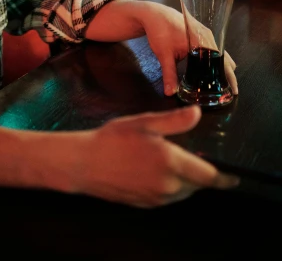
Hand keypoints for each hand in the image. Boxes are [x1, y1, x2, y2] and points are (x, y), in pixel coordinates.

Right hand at [73, 105, 238, 206]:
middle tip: (193, 156)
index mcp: (171, 163)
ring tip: (171, 160)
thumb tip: (197, 113)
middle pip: (197, 185)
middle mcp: (168, 185)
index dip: (223, 177)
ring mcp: (157, 198)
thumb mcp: (144, 123)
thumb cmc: (112, 139)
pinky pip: (168, 196)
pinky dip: (170, 186)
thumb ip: (174, 121)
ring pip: (183, 192)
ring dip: (185, 180)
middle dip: (201, 174)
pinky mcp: (146, 204)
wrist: (85, 164)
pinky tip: (154, 169)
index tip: (233, 176)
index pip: (208, 176)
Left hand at [137, 1, 237, 97]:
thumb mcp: (164, 55)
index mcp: (202, 40)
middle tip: (229, 91)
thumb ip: (169, 75)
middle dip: (228, 74)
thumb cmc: (159, 31)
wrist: (154, 14)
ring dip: (221, 66)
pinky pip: (212, 47)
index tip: (234, 90)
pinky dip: (214, 58)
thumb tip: (170, 93)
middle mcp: (207, 35)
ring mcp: (205, 33)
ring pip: (219, 52)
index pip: (222, 61)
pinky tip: (211, 69)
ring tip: (222, 83)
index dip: (229, 77)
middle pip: (224, 58)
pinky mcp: (200, 32)